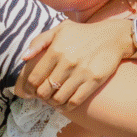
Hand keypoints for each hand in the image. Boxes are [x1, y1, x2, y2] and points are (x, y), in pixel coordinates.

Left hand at [16, 19, 131, 107]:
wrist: (112, 37)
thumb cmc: (82, 34)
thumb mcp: (60, 30)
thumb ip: (39, 42)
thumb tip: (24, 58)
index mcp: (55, 49)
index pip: (34, 78)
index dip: (29, 88)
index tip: (30, 91)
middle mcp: (67, 62)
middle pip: (45, 91)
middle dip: (41, 97)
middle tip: (43, 95)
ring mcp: (81, 72)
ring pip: (58, 99)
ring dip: (53, 103)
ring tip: (53, 100)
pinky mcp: (94, 80)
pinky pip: (75, 101)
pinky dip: (66, 106)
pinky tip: (64, 104)